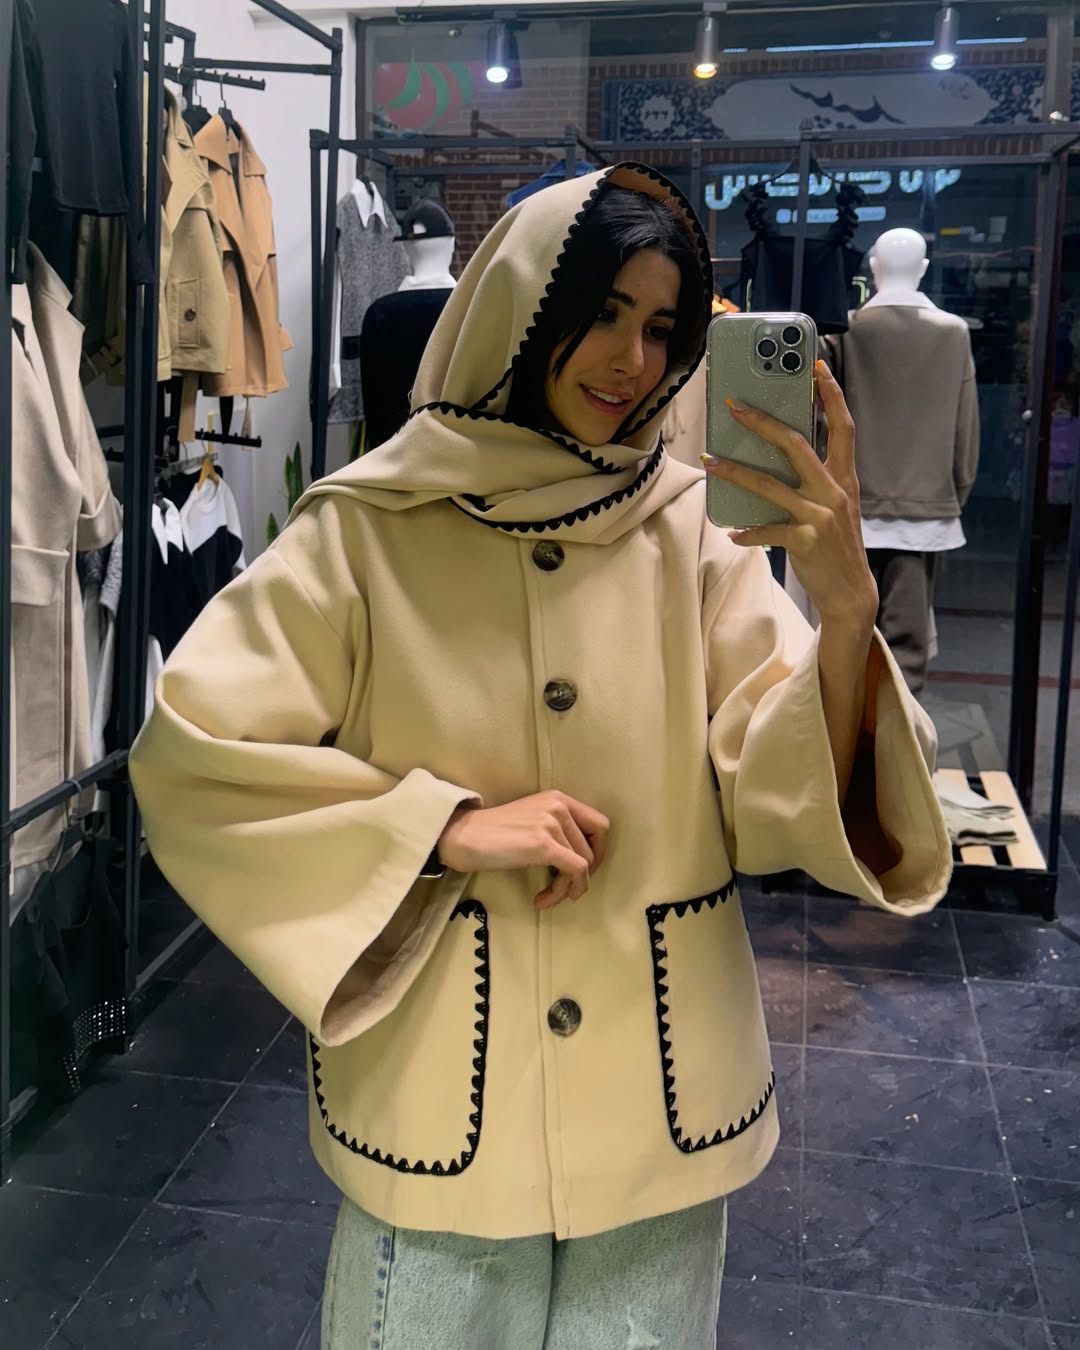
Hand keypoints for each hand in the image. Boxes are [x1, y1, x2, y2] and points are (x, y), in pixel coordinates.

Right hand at [438, 791, 609, 910]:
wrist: (464, 837)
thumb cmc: (494, 835)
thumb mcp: (533, 820)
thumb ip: (558, 830)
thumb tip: (582, 862)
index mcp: (559, 798)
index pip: (600, 824)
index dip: (598, 851)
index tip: (583, 871)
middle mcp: (559, 806)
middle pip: (594, 847)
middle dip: (586, 875)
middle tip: (569, 888)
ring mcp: (552, 823)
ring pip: (583, 864)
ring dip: (566, 889)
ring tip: (547, 898)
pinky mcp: (543, 843)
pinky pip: (575, 872)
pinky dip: (564, 891)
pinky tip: (543, 900)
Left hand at [703, 361, 876, 631]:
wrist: (852, 592)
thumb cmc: (836, 544)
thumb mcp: (834, 506)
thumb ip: (815, 481)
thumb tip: (776, 457)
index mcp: (844, 477)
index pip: (842, 426)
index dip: (831, 395)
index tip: (816, 366)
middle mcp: (834, 491)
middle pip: (797, 444)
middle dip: (764, 423)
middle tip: (735, 406)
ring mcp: (820, 516)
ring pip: (770, 486)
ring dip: (736, 472)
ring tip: (710, 461)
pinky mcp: (805, 541)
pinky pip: (767, 530)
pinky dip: (747, 532)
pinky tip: (732, 532)